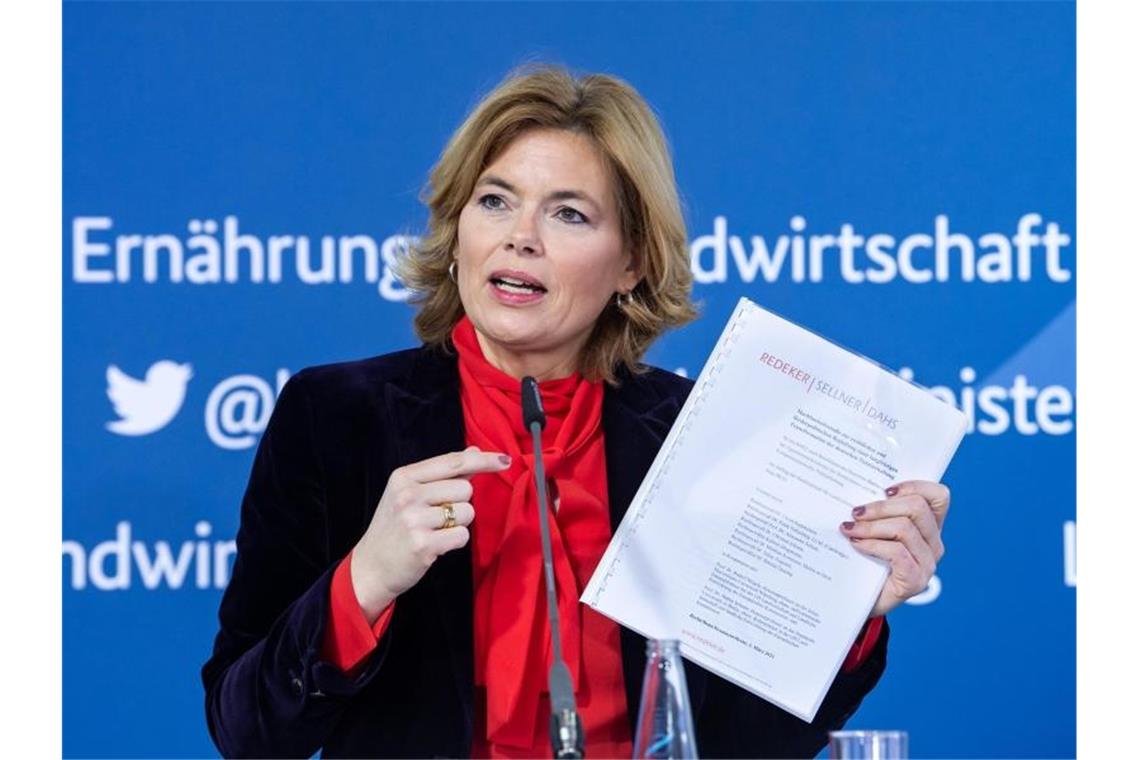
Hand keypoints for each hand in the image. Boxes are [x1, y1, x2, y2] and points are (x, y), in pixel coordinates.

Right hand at [350, 446, 510, 621]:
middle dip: (460, 503)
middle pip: (465, 488)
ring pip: (467, 512)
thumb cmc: (394, 528)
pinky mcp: (422, 544)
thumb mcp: (410, 493)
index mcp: (404, 477)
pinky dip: (455, 541)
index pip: (452, 462)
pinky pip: (462, 536)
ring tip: (434, 531)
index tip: (505, 460)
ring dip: (458, 524)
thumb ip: (443, 473)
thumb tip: (475, 451)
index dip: (483, 460)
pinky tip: (435, 545)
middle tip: (436, 517)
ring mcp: (414, 520)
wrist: (370, 567)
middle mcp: (407, 495)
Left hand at [840, 480, 950, 617]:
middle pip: (917, 508)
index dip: (914, 486)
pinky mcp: (915, 581)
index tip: (884, 490)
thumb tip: (857, 488)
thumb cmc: (865, 561)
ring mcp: (927, 564)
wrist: (858, 601)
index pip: (938, 496)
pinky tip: (856, 545)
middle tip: (856, 512)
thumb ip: (876, 512)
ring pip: (905, 528)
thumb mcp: (873, 531)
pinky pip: (897, 552)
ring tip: (849, 529)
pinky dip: (872, 544)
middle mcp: (933, 544)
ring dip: (871, 526)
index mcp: (928, 527)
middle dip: (881, 507)